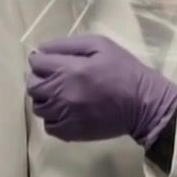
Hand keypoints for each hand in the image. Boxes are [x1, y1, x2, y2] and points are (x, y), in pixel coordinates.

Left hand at [27, 34, 176, 145]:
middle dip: (39, 78)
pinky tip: (66, 111)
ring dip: (45, 98)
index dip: (40, 59)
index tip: (50, 60)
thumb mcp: (101, 45)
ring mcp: (64, 115)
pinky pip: (49, 126)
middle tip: (54, 76)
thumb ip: (69, 44)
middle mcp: (61, 93)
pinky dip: (53, 118)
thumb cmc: (124, 70)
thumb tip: (42, 49)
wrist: (144, 104)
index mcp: (69, 69)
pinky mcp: (71, 133)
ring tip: (60, 94)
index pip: (36, 63)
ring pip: (38, 107)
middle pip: (32, 86)